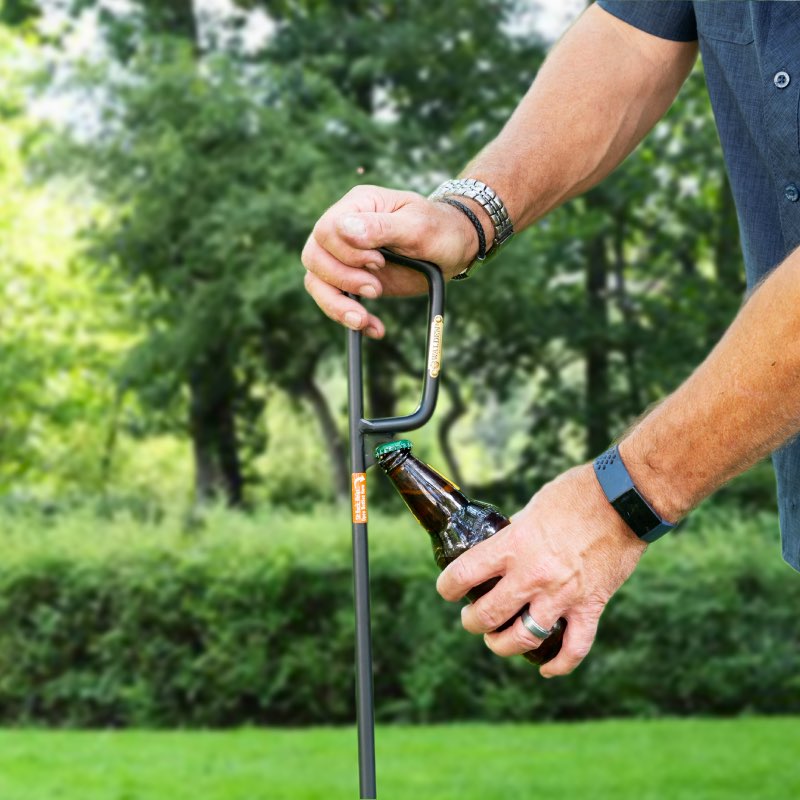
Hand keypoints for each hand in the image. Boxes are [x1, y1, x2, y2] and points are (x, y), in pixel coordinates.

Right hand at [301, 184, 480, 337]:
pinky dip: (350, 318)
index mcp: (357, 206)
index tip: (379, 263)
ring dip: (337, 306)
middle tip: (375, 289)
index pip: (327, 230)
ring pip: (317, 282)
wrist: (454, 248)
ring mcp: (344, 257)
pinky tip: (374, 328)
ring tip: (363, 320)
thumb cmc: (439, 229)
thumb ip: (381, 227)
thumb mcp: (417, 226)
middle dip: (342, 280)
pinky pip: (335, 301)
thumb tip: (343, 229)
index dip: (346, 253)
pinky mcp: (352, 281)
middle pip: (315, 258)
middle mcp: (343, 230)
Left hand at [436, 463, 646, 676]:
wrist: (625, 499)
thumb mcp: (533, 508)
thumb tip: (503, 548)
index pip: (464, 574)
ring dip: (504, 645)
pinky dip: (559, 664)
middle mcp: (533, 574)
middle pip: (489, 615)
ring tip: (497, 641)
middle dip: (473, 622)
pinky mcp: (591, 605)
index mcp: (514, 544)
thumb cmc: (577, 493)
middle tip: (472, 619)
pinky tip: (546, 669)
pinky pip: (574, 647)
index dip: (448, 587)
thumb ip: (517, 534)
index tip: (447, 590)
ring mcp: (562, 594)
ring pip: (524, 638)